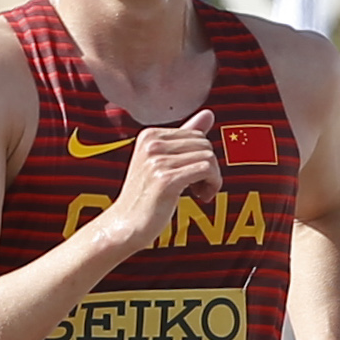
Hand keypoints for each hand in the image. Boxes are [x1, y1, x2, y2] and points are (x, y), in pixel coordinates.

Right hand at [100, 109, 221, 253]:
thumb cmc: (146, 195)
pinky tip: (201, 197)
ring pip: (209, 157)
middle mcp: (151, 144)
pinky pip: (206, 170)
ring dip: (212, 178)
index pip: (197, 135)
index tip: (194, 176)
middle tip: (199, 187)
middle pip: (205, 144)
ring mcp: (157, 161)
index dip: (203, 156)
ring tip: (199, 193)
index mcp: (149, 135)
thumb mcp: (164, 161)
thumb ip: (186, 136)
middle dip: (210, 167)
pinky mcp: (165, 179)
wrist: (126, 225)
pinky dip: (212, 185)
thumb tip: (208, 113)